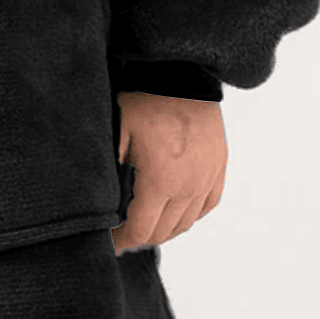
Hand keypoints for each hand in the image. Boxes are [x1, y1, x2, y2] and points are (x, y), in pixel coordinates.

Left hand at [111, 90, 225, 250]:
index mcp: (160, 182)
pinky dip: (190, 213)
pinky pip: (207, 205)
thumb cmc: (146, 101)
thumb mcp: (117, 133)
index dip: (123, 241)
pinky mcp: (219, 167)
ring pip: (186, 222)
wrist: (183, 75)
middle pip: (163, 232)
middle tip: (123, 232)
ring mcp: (206, 179)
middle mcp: (187, 188)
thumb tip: (100, 199)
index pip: (141, 231)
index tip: (110, 243)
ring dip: (165, 228)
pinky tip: (176, 210)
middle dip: (140, 236)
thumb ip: (110, 169)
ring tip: (146, 222)